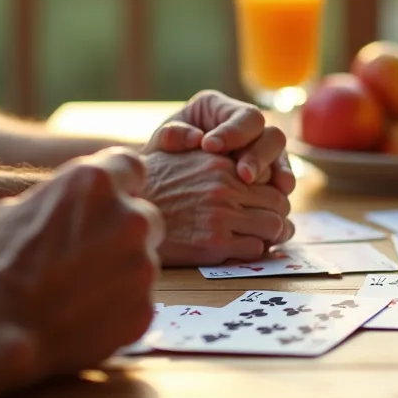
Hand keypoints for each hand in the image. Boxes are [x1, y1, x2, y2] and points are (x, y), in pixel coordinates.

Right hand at [0, 148, 162, 379]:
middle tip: (85, 256)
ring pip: (142, 262)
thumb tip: (71, 207)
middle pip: (143, 217)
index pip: (130, 166)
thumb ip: (58, 202)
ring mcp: (142, 265)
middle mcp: (129, 218)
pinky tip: (82, 317)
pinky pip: (137, 302)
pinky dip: (118, 309)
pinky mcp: (144, 307)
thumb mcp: (13, 210)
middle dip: (121, 233)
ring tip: (75, 293)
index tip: (106, 202)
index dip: (120, 184)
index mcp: (95, 183)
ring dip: (120, 272)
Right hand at [141, 150, 292, 265]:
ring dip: (270, 235)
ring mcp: (221, 215)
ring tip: (259, 238)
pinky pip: (255, 248)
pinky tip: (239, 250)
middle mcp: (224, 186)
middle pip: (278, 202)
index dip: (271, 192)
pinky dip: (253, 250)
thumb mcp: (173, 152)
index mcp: (218, 161)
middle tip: (271, 227)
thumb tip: (220, 147)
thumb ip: (202, 147)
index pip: (269, 175)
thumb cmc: (146, 186)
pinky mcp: (214, 244)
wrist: (120, 217)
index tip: (265, 203)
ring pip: (273, 226)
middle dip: (277, 216)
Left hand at [145, 90, 294, 192]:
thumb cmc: (159, 161)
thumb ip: (171, 136)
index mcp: (219, 109)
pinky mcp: (267, 174)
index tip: (210, 147)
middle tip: (243, 175)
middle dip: (258, 155)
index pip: (243, 116)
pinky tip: (278, 196)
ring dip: (274, 172)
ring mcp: (260, 151)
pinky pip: (282, 178)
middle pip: (269, 134)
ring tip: (264, 189)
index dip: (233, 131)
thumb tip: (194, 136)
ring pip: (280, 154)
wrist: (163, 188)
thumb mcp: (159, 147)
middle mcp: (246, 127)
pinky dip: (280, 187)